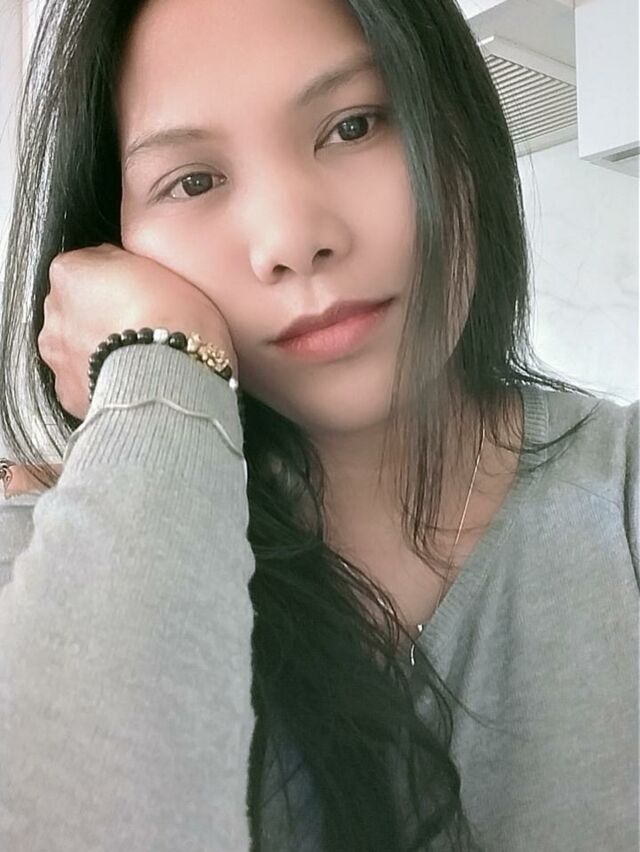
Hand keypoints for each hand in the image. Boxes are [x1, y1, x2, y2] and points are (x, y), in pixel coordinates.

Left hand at [38, 243, 237, 420]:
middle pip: (74, 305)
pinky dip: (99, 377)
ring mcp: (59, 354)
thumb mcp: (158, 262)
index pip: (84, 264)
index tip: (135, 286)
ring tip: (136, 354)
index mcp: (70, 273)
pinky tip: (128, 377)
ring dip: (96, 346)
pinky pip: (81, 379)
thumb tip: (118, 262)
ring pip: (74, 344)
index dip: (114, 276)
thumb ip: (125, 258)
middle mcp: (56, 312)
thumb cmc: (171, 318)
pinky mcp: (70, 391)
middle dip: (101, 312)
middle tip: (139, 322)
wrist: (172, 373)